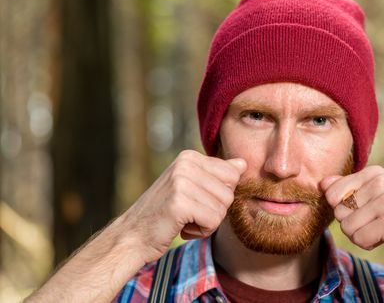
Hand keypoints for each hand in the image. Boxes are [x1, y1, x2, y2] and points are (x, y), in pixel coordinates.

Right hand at [121, 150, 245, 263]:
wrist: (132, 235)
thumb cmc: (164, 213)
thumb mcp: (191, 187)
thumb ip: (217, 174)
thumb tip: (243, 163)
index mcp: (190, 156)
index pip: (233, 175)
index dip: (218, 195)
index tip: (194, 200)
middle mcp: (186, 163)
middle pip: (229, 193)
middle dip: (214, 211)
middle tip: (188, 213)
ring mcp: (182, 181)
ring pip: (223, 209)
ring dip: (207, 223)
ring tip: (183, 220)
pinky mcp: (180, 202)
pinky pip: (213, 221)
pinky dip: (201, 231)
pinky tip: (181, 227)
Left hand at [320, 165, 383, 270]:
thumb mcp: (375, 197)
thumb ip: (347, 188)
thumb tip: (322, 182)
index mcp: (374, 171)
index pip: (331, 193)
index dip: (344, 209)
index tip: (367, 210)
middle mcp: (381, 181)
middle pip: (338, 211)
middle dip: (353, 224)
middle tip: (378, 223)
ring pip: (347, 227)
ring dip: (361, 236)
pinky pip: (360, 238)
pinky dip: (369, 244)